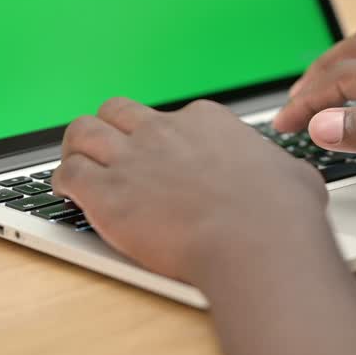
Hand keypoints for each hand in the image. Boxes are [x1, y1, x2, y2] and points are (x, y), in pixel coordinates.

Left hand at [51, 97, 332, 284]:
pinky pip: (68, 174)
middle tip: (107, 148)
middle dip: (110, 128)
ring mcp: (132, 159)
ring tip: (76, 163)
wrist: (256, 243)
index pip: (170, 115)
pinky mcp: (107, 194)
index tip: (160, 155)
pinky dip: (63, 182)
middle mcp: (163, 131)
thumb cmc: (280, 216)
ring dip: (76, 147)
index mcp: (205, 121)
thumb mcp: (293, 175)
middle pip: (118, 111)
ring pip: (83, 132)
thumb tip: (289, 177)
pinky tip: (66, 193)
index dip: (160, 136)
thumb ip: (278, 169)